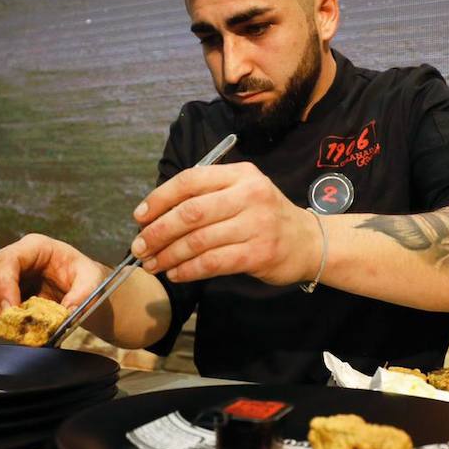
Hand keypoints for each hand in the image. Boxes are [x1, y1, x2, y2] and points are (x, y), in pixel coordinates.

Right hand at [0, 233, 107, 334]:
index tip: (11, 310)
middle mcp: (13, 260)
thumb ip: (83, 294)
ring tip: (12, 330)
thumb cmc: (87, 278)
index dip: (2, 285)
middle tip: (5, 323)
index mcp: (34, 248)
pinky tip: (11, 331)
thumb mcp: (93, 280)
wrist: (86, 291)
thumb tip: (67, 312)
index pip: (5, 261)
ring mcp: (2, 279)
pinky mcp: (0, 298)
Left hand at [131, 163, 320, 285]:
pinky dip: (189, 270)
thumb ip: (206, 197)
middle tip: (139, 247)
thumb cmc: (265, 216)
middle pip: (191, 212)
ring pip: (199, 240)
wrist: (308, 241)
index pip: (190, 181)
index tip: (139, 217)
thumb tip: (154, 216)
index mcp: (239, 174)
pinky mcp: (258, 253)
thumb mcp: (242, 192)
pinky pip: (213, 262)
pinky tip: (176, 274)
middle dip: (158, 231)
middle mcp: (249, 195)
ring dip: (169, 254)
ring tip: (152, 264)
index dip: (159, 199)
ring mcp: (256, 224)